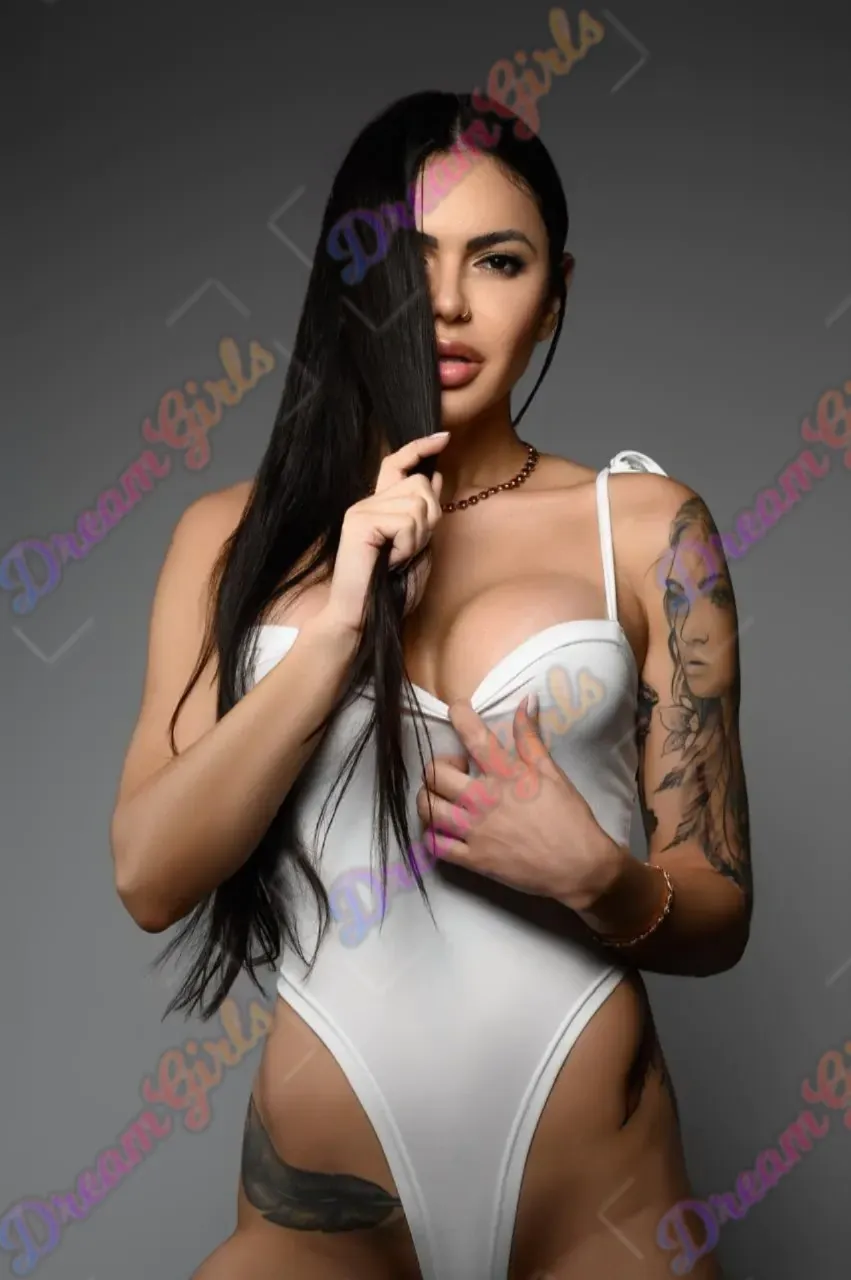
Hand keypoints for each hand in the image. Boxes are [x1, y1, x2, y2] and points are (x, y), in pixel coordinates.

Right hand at [322, 432, 449, 636]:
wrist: (363, 620)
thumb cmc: (390, 592)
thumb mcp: (419, 550)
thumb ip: (426, 516)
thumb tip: (435, 477)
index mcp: (379, 507)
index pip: (398, 464)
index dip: (420, 448)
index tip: (444, 438)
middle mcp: (368, 502)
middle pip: (420, 484)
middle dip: (430, 518)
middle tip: (411, 550)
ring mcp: (361, 510)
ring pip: (417, 504)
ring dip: (418, 538)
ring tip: (398, 559)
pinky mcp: (359, 522)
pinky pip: (405, 521)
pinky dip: (407, 547)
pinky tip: (390, 562)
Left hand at [415, 696, 624, 910]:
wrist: (580, 866)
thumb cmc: (570, 818)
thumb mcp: (553, 773)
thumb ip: (531, 739)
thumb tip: (527, 701)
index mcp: (507, 776)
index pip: (474, 737)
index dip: (459, 715)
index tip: (456, 710)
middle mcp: (484, 800)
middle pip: (435, 773)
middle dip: (437, 765)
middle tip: (454, 770)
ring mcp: (476, 831)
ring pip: (427, 808)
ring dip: (428, 798)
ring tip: (442, 798)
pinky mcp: (474, 859)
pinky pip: (435, 845)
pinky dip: (431, 835)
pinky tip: (443, 829)